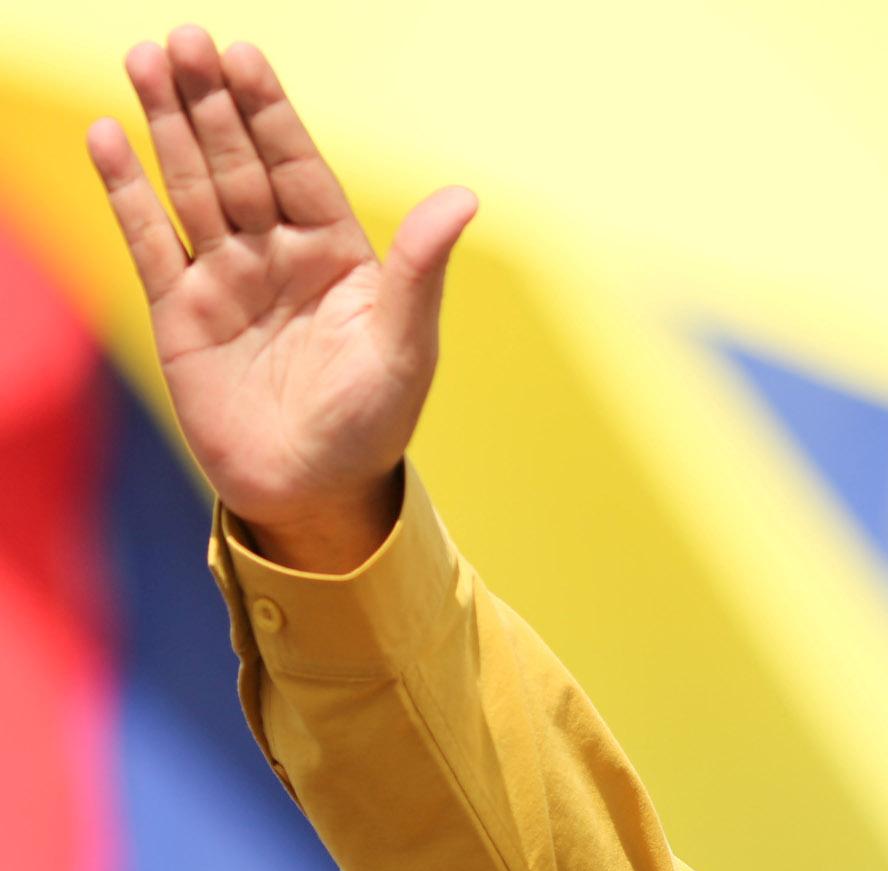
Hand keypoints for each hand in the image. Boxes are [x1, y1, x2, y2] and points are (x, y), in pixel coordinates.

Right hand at [87, 26, 475, 571]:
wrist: (313, 493)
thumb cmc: (372, 422)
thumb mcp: (404, 343)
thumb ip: (420, 268)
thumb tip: (464, 195)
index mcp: (338, 255)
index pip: (298, 166)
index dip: (270, 112)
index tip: (244, 55)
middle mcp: (279, 255)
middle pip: (237, 163)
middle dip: (211, 102)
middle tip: (183, 39)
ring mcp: (225, 278)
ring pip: (191, 186)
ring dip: (167, 125)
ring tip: (143, 59)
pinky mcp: (179, 311)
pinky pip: (148, 239)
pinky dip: (126, 190)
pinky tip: (107, 135)